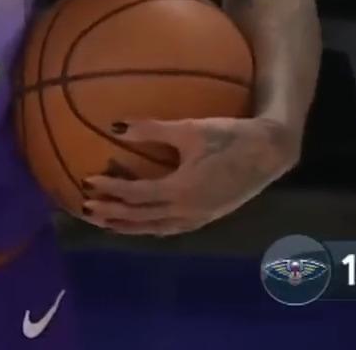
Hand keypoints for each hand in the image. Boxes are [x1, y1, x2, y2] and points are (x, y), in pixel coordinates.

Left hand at [81, 117, 299, 236]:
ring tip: (105, 223)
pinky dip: (149, 228)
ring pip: (154, 229)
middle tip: (86, 209)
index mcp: (180, 190)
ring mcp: (197, 217)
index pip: (136, 195)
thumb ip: (152, 130)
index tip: (89, 182)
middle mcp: (186, 210)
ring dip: (128, 226)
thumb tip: (115, 126)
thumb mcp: (189, 129)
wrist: (269, 152)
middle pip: (141, 218)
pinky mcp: (206, 217)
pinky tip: (140, 224)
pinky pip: (169, 229)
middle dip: (112, 214)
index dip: (111, 189)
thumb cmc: (229, 136)